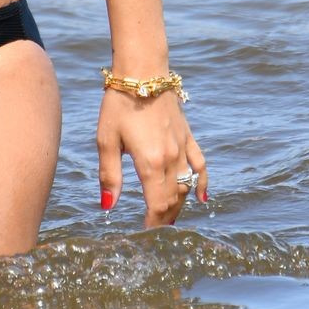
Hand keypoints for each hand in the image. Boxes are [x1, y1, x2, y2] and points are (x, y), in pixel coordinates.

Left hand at [96, 87, 207, 226]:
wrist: (142, 72)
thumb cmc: (118, 105)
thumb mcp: (106, 140)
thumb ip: (109, 175)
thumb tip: (108, 206)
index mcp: (151, 163)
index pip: (156, 205)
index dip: (152, 225)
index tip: (145, 236)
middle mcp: (172, 159)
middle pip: (172, 199)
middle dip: (164, 219)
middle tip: (155, 233)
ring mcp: (183, 148)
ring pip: (186, 186)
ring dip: (179, 206)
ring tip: (169, 220)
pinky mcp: (188, 136)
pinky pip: (200, 165)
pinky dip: (202, 183)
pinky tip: (202, 198)